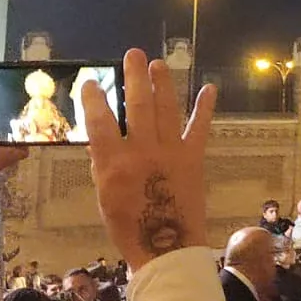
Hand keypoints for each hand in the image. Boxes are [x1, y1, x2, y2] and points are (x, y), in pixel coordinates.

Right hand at [83, 50, 215, 271]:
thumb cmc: (129, 226)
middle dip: (135, 77)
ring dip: (163, 84)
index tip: (90, 82)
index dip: (93, 99)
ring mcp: (170, 152)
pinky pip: (199, 128)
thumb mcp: (104, 196)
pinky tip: (210, 88)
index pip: (99, 122)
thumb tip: (102, 140)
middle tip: (134, 54)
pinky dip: (205, 107)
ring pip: (166, 109)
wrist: (166, 246)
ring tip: (158, 64)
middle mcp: (142, 151)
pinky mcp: (193, 157)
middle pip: (138, 105)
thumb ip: (103, 165)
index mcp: (114, 163)